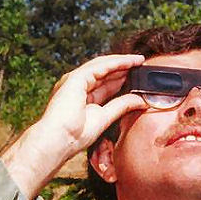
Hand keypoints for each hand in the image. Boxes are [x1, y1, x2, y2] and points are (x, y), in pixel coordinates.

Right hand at [1, 54, 147, 199]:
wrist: (59, 140)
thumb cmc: (75, 135)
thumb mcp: (105, 117)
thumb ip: (122, 106)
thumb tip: (141, 100)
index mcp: (82, 97)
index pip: (104, 84)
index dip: (121, 79)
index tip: (137, 77)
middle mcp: (77, 86)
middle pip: (104, 73)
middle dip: (123, 68)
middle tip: (141, 64)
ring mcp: (74, 81)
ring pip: (102, 66)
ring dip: (121, 62)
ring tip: (139, 60)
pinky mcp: (75, 78)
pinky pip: (99, 67)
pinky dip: (116, 63)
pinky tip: (129, 62)